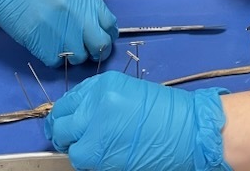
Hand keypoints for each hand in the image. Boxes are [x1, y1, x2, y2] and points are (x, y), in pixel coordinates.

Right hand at [0, 0, 116, 65]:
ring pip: (79, 58)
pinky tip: (46, 45)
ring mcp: (59, 29)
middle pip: (100, 45)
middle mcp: (76, 12)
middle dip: (96, 51)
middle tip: (87, 49)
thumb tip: (98, 25)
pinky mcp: (41, 43)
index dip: (107, 34)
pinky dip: (54, 58)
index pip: (110, 24)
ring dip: (73, 56)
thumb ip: (86, 1)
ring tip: (62, 45)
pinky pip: (57, 62)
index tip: (101, 37)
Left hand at [45, 71, 230, 170]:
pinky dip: (89, 160)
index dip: (62, 115)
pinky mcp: (106, 158)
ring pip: (71, 148)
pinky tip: (102, 155)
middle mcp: (95, 108)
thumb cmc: (163, 110)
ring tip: (90, 147)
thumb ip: (98, 99)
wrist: (188, 129)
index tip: (63, 121)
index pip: (67, 102)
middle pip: (62, 126)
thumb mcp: (125, 91)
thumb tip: (78, 113)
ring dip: (76, 148)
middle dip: (62, 133)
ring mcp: (99, 134)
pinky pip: (85, 162)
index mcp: (101, 87)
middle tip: (68, 137)